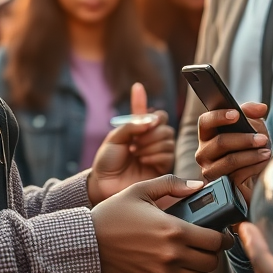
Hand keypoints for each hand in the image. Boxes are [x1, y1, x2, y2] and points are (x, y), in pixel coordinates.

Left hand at [88, 82, 173, 204]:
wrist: (105, 185)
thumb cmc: (107, 163)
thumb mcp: (114, 139)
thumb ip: (132, 125)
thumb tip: (150, 120)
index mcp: (139, 130)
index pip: (148, 112)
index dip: (142, 99)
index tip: (136, 87)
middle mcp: (151, 139)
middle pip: (164, 125)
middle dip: (149, 133)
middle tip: (135, 143)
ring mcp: (158, 152)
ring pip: (168, 139)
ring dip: (150, 146)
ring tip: (136, 154)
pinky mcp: (163, 167)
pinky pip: (168, 154)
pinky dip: (155, 156)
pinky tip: (143, 161)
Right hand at [92, 175, 231, 272]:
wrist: (87, 243)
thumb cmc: (113, 214)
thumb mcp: (141, 189)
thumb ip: (172, 184)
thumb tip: (198, 185)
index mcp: (173, 230)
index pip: (215, 241)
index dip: (224, 236)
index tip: (223, 232)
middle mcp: (171, 255)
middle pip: (211, 262)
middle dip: (214, 251)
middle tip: (209, 241)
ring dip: (202, 266)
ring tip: (195, 253)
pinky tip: (181, 264)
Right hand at [196, 102, 270, 202]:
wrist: (253, 175)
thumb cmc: (248, 148)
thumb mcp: (251, 127)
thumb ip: (252, 113)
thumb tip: (261, 108)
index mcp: (208, 135)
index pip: (205, 121)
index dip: (219, 116)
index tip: (236, 114)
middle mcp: (204, 152)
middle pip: (220, 142)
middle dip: (245, 139)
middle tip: (263, 139)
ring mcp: (209, 170)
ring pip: (230, 160)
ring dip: (251, 155)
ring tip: (266, 152)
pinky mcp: (219, 185)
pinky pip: (236, 175)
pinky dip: (253, 168)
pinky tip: (262, 164)